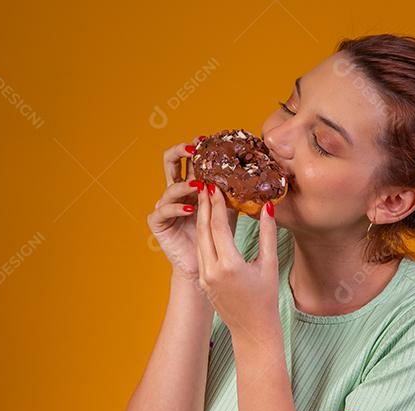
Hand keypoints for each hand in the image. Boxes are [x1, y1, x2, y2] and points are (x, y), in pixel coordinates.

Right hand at [146, 136, 238, 280]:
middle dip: (180, 151)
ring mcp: (165, 206)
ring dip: (184, 185)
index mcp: (192, 184)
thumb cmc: (219, 238)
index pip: (191, 159)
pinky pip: (162, 210)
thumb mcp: (231, 210)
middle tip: (194, 149)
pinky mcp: (158, 223)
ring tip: (199, 186)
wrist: (206, 267)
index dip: (197, 147)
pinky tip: (191, 208)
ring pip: (168, 187)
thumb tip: (256, 177)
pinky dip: (177, 208)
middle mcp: (176, 191)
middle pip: (171, 162)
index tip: (210, 139)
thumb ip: (235, 193)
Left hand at [195, 183, 280, 341]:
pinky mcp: (202, 281)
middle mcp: (212, 270)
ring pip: (199, 241)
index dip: (215, 204)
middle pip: (203, 230)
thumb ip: (267, 234)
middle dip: (203, 206)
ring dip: (200, 219)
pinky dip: (202, 236)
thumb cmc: (265, 299)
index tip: (214, 185)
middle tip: (204, 185)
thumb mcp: (268, 265)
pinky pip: (201, 253)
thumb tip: (268, 207)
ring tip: (204, 200)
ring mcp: (204, 277)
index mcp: (229, 265)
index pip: (217, 227)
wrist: (252, 330)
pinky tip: (206, 224)